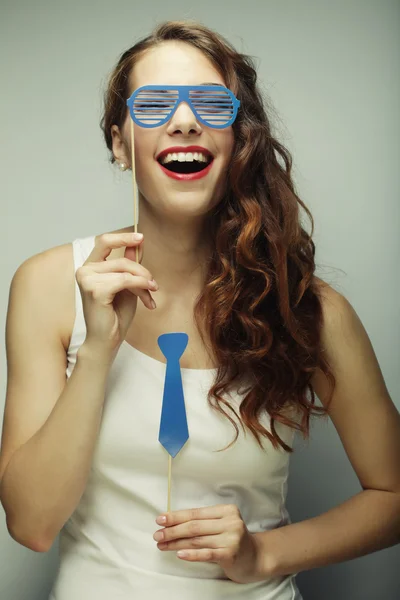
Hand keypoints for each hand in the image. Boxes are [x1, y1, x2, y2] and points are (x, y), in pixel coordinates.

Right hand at [76, 232, 157, 358]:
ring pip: (125, 270)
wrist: (107, 340)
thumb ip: (129, 265)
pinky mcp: (94, 290)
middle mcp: (85, 270)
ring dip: (143, 283)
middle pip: (121, 259)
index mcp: (90, 267)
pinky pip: (125, 280)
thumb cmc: (115, 315)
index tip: (140, 237)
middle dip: (141, 271)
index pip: (104, 242)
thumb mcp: (127, 285)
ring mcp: (87, 279)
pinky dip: (140, 286)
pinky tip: (147, 298)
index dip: (123, 238)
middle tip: (153, 283)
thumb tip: (138, 243)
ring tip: (150, 297)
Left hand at [153, 503, 263, 583]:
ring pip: (197, 540)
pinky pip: (207, 553)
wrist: (255, 558)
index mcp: (227, 510)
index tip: (160, 519)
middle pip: (195, 526)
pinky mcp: (231, 554)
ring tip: (162, 545)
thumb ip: (203, 522)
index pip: (196, 513)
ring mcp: (232, 538)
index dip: (176, 516)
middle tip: (157, 534)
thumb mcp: (221, 525)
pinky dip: (191, 554)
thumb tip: (172, 523)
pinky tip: (179, 553)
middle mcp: (230, 521)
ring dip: (176, 543)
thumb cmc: (233, 540)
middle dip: (172, 530)